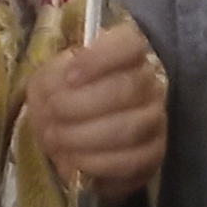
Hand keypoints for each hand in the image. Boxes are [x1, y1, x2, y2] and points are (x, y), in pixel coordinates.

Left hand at [25, 18, 168, 192]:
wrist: (68, 134)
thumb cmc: (62, 96)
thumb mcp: (49, 78)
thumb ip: (53, 79)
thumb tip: (61, 92)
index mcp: (127, 52)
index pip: (130, 44)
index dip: (100, 58)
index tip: (69, 75)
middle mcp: (150, 82)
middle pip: (127, 89)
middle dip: (81, 104)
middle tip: (52, 112)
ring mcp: (156, 119)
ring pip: (129, 128)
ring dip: (84, 136)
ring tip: (55, 138)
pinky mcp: (153, 154)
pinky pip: (132, 161)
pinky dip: (96, 162)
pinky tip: (72, 159)